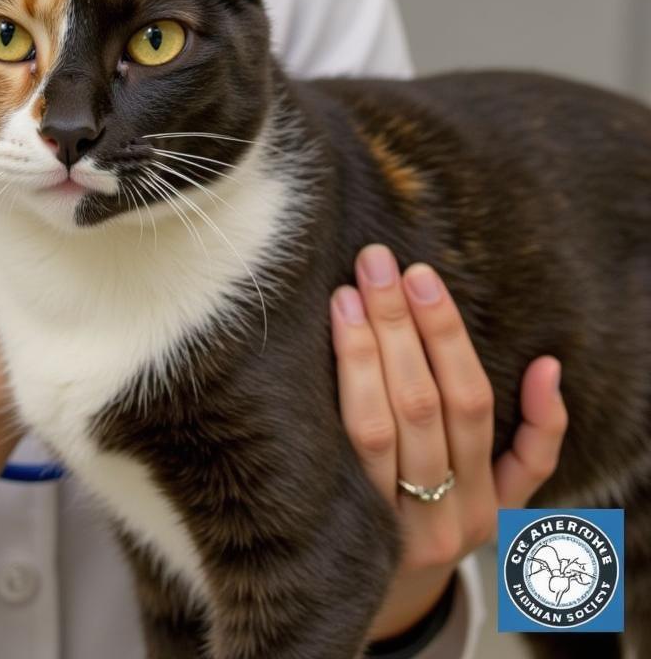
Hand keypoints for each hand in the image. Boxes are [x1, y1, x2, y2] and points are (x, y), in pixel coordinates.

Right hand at [329, 244, 568, 641]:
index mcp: (372, 521)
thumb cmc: (339, 531)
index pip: (369, 425)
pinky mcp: (510, 514)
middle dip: (394, 325)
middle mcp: (432, 521)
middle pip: (419, 406)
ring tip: (417, 278)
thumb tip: (317, 345)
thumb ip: (322, 436)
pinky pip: (534, 463)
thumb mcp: (317, 500)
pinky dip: (545, 415)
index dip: (356, 355)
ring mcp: (478, 516)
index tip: (342, 297)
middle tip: (376, 264)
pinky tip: (545, 364)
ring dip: (442, 335)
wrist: (384, 597)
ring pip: (466, 411)